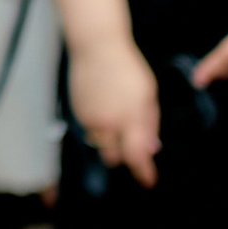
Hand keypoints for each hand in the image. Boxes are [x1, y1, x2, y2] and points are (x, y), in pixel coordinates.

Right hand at [69, 37, 161, 187]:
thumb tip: (150, 148)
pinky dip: (99, 127)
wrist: (96, 47)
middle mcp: (107, 122)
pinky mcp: (77, 111)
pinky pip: (90, 129)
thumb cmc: (128, 68)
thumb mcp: (148, 95)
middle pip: (113, 157)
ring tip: (118, 119)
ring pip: (100, 144)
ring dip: (110, 141)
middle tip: (133, 145)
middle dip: (124, 156)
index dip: (143, 172)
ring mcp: (89, 117)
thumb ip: (149, 124)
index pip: (136, 156)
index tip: (149, 181)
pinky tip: (106, 107)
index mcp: (129, 118)